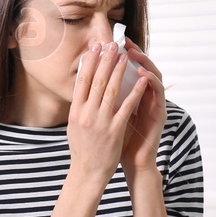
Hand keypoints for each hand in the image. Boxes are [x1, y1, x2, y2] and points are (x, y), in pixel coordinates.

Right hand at [68, 37, 150, 191]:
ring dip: (120, 71)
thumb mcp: (74, 126)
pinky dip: (135, 92)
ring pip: (112, 90)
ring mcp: (100, 121)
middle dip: (105, 60)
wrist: (88, 172)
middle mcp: (86, 114)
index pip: (82, 81)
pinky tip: (141, 80)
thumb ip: (79, 108)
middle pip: (97, 81)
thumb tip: (82, 89)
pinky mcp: (114, 129)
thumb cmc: (82, 150)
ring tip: (126, 56)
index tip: (95, 48)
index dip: (90, 63)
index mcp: (75, 111)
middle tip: (112, 45)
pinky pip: (127, 106)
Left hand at [117, 38, 164, 174]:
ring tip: (133, 53)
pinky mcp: (160, 113)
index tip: (107, 44)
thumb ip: (104, 100)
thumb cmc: (118, 141)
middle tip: (123, 40)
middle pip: (141, 68)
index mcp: (132, 96)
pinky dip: (152, 82)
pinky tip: (144, 74)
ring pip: (153, 76)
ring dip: (144, 63)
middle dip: (133, 53)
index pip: (127, 70)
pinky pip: (158, 94)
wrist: (132, 162)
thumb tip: (87, 85)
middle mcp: (145, 97)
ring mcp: (154, 104)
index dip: (118, 57)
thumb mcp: (108, 116)